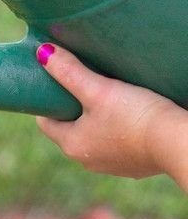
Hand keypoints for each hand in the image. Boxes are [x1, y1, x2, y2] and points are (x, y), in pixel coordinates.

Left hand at [34, 43, 187, 188]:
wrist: (176, 142)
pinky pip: (116, 146)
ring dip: (95, 122)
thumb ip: (70, 72)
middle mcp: (85, 161)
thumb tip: (43, 52)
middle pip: (69, 131)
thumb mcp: (99, 90)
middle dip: (73, 110)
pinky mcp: (131, 166)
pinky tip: (128, 118)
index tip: (57, 87)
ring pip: (93, 138)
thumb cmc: (135, 116)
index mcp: (71, 145)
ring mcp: (109, 166)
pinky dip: (117, 132)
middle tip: (83, 87)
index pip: (46, 123)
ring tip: (107, 101)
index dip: (49, 103)